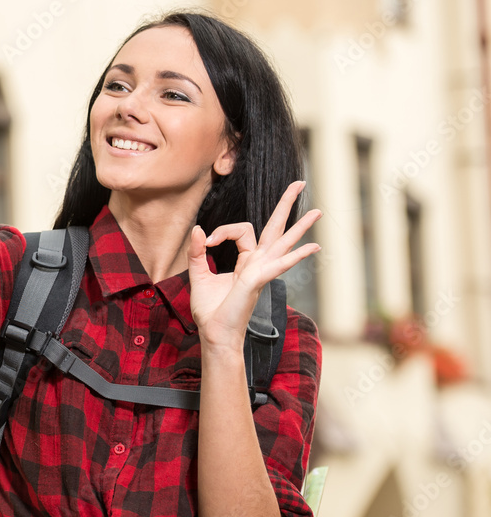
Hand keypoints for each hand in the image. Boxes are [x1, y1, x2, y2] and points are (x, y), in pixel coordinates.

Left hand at [187, 181, 321, 352]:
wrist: (214, 334)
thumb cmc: (210, 309)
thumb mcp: (198, 275)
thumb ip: (196, 252)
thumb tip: (198, 229)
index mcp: (246, 261)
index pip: (241, 230)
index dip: (222, 230)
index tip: (207, 241)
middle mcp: (258, 263)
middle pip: (275, 228)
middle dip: (286, 204)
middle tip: (300, 182)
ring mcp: (261, 272)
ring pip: (283, 242)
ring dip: (301, 227)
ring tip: (318, 211)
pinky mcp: (258, 281)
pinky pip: (278, 265)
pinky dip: (295, 256)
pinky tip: (313, 248)